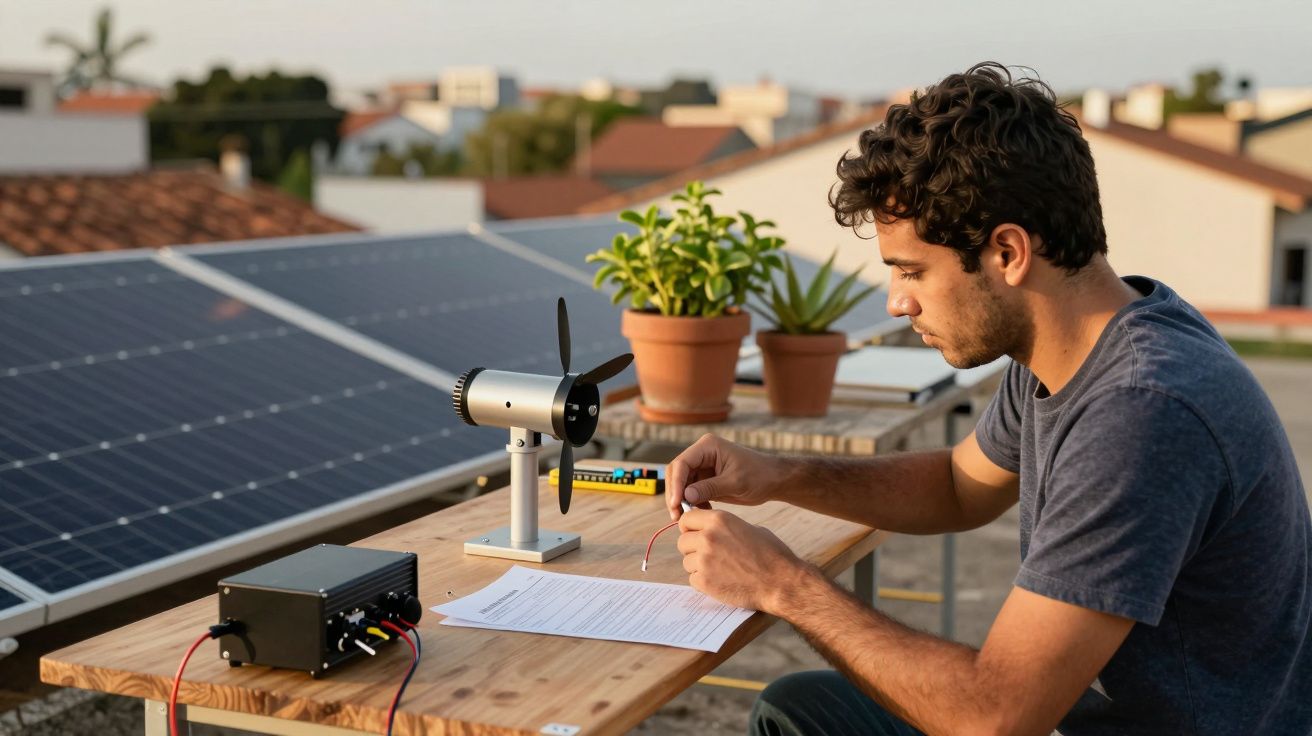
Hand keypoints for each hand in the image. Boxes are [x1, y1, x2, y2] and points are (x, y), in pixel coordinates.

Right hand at [666, 434, 784, 519]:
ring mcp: (703, 465)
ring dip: (681, 500)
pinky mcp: (706, 478)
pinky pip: (691, 490)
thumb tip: (685, 497)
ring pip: (681, 483)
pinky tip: (701, 513)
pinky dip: (692, 502)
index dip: (676, 484)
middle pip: (677, 472)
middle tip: (676, 515)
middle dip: (675, 493)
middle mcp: (702, 453)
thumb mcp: (734, 483)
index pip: (682, 463)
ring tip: (686, 518)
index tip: (676, 503)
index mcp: (707, 446)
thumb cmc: (759, 476)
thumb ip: (709, 488)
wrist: (774, 480)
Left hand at [676, 508, 809, 613]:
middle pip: (683, 541)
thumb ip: (726, 528)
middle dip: (692, 548)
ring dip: (698, 566)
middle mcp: (708, 537)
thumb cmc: (771, 555)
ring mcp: (704, 560)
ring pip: (687, 561)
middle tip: (709, 556)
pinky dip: (703, 582)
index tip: (694, 533)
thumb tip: (712, 530)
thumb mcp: (749, 528)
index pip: (686, 518)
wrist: (780, 582)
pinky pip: (693, 579)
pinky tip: (721, 581)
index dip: (690, 527)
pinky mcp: (704, 581)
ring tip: (720, 570)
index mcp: (719, 520)